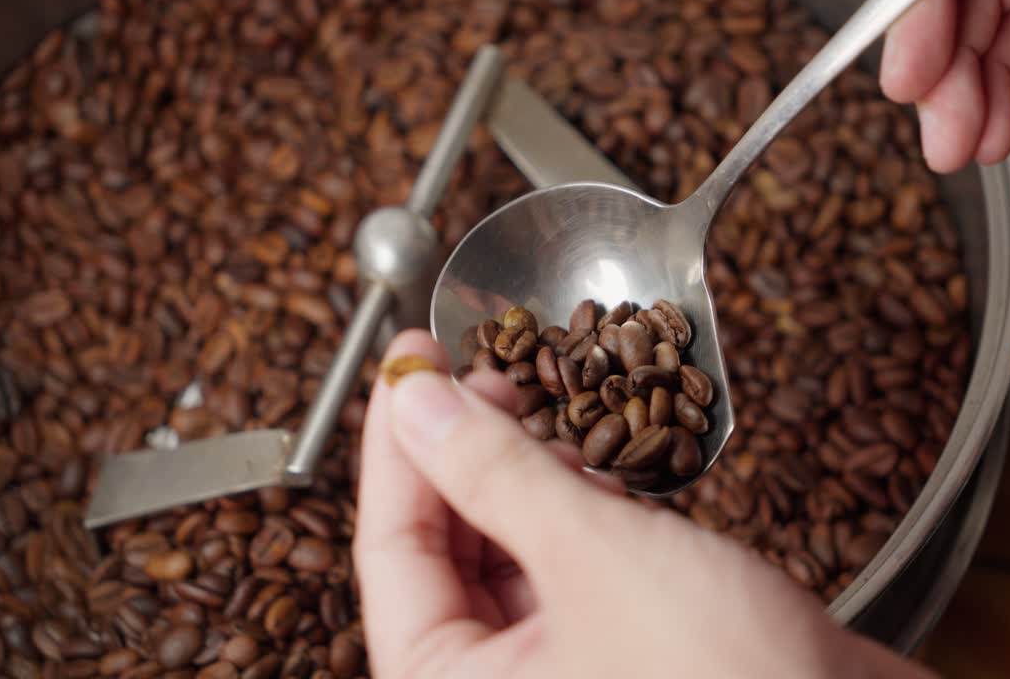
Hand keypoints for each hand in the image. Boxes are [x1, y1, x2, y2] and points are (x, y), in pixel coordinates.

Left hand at [355, 330, 933, 678]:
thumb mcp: (591, 556)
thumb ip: (495, 473)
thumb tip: (417, 401)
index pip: (388, 549)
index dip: (397, 443)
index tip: (409, 362)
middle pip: (444, 549)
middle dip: (464, 454)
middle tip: (484, 373)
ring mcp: (561, 668)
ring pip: (509, 554)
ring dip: (524, 478)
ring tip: (543, 414)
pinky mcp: (621, 647)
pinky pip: (570, 568)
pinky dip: (578, 511)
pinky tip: (597, 470)